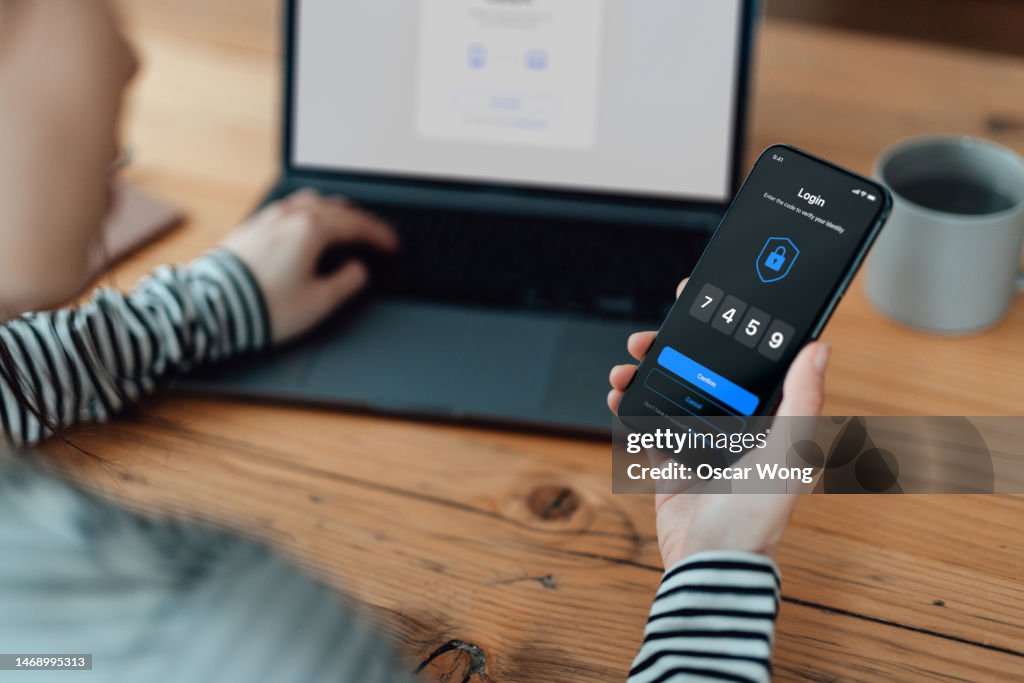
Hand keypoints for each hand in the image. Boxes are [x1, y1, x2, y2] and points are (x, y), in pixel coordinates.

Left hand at [220, 189, 397, 344]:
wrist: (212, 308)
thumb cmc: (265, 307)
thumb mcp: (319, 302)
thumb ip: (347, 282)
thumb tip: (357, 270)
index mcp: (312, 230)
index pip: (356, 225)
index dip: (379, 236)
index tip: (393, 245)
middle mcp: (290, 216)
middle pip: (337, 209)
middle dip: (361, 222)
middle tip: (376, 236)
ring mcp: (268, 218)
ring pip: (312, 203)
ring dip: (335, 212)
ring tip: (345, 226)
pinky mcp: (252, 227)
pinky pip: (290, 209)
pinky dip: (310, 214)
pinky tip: (308, 227)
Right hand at [607, 278, 830, 565]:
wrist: (711, 560)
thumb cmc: (757, 514)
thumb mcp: (789, 451)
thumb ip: (803, 400)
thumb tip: (820, 348)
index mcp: (766, 417)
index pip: (746, 360)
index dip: (725, 329)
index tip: (702, 301)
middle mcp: (733, 424)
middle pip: (698, 369)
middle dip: (671, 348)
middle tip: (649, 335)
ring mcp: (699, 441)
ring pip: (667, 390)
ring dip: (643, 373)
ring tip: (625, 367)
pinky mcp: (670, 461)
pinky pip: (645, 423)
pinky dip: (628, 406)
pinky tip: (617, 396)